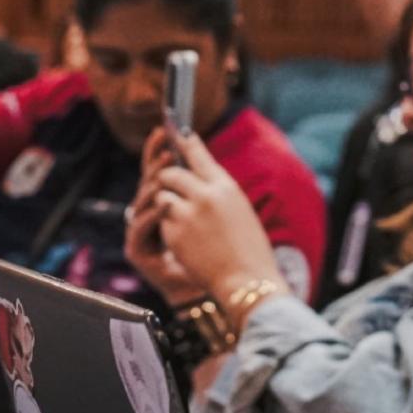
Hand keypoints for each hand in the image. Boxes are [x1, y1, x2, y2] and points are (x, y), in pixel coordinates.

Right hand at [126, 130, 204, 302]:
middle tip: (166, 149)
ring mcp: (141, 232)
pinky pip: (141, 229)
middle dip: (155, 163)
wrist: (222, 286)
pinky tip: (163, 205)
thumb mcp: (212, 207)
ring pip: (141, 203)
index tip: (165, 130)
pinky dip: (152, 216)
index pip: (158, 170)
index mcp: (167, 201)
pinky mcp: (138, 251)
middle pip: (147, 182)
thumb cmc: (219, 247)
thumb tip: (197, 142)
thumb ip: (201, 179)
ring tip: (164, 173)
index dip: (159, 150)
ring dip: (152, 186)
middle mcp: (150, 214)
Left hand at [141, 128, 284, 299]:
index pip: (199, 155)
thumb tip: (196, 178)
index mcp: (226, 187)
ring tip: (182, 220)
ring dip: (166, 204)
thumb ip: (218, 191)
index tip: (174, 131)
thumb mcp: (239, 209)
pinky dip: (168, 226)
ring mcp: (189, 214)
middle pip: (171, 173)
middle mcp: (206, 195)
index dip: (184, 142)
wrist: (247, 281)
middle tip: (171, 189)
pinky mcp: (175, 233)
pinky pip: (162, 220)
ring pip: (162, 195)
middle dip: (167, 180)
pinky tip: (185, 240)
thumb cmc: (250, 248)